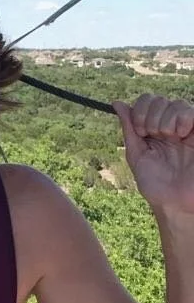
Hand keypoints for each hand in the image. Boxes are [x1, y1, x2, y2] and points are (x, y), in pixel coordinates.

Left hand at [113, 95, 193, 215]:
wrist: (175, 202)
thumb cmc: (155, 183)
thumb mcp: (136, 153)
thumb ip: (129, 127)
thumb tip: (117, 103)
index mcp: (153, 130)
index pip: (147, 101)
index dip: (141, 110)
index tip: (141, 131)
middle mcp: (171, 127)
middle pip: (159, 100)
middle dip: (151, 116)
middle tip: (154, 136)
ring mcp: (187, 130)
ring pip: (177, 104)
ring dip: (166, 119)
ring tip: (170, 138)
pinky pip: (192, 112)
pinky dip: (183, 118)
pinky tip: (181, 134)